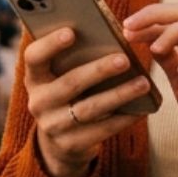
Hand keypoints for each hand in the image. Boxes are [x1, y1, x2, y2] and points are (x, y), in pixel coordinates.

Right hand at [21, 27, 151, 176]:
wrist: (60, 142)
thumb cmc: (68, 94)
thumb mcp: (60, 77)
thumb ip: (74, 57)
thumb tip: (105, 31)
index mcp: (35, 78)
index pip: (34, 57)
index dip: (50, 44)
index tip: (71, 31)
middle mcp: (38, 102)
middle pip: (70, 83)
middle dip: (98, 70)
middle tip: (124, 59)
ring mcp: (53, 126)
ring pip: (89, 108)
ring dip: (119, 94)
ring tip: (143, 83)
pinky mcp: (70, 145)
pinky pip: (101, 130)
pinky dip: (123, 118)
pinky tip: (142, 109)